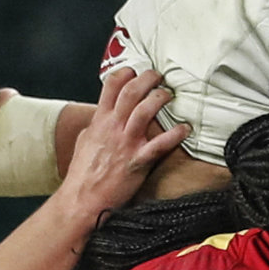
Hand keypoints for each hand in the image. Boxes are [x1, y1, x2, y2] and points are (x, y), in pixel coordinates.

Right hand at [57, 66, 188, 220]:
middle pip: (131, 92)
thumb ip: (96, 125)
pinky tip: (185, 128)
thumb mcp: (84, 141)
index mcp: (99, 121)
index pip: (111, 86)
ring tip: (169, 94)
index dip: (125, 73)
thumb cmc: (83, 173)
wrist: (82, 199)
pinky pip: (160, 144)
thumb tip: (102, 115)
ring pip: (144, 111)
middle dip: (147, 79)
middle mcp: (113, 127)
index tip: (135, 70)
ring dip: (159, 98)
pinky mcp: (138, 161)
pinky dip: (175, 134)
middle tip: (158, 76)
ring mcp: (126, 143)